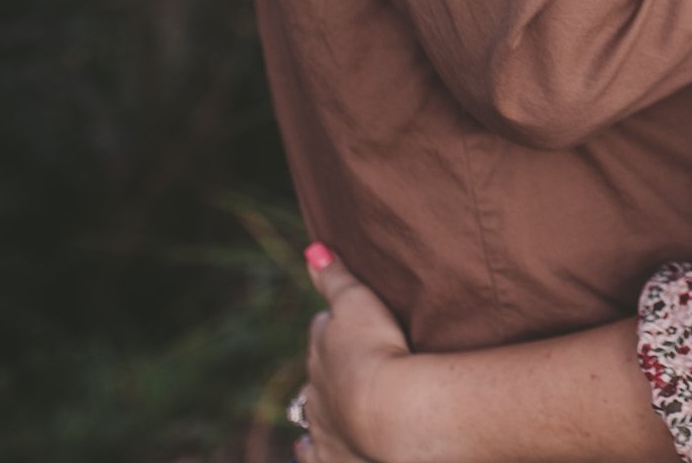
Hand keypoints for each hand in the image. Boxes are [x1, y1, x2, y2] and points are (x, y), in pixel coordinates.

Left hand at [296, 244, 412, 462]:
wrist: (388, 412)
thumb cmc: (377, 350)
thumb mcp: (356, 303)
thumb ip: (334, 277)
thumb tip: (311, 249)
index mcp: (322, 347)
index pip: (322, 329)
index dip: (335, 324)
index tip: (347, 321)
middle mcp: (315, 386)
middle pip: (317, 369)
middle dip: (329, 365)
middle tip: (351, 362)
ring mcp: (321, 423)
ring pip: (311, 410)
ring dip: (320, 405)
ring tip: (330, 402)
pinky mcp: (332, 455)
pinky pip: (311, 450)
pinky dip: (307, 447)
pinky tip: (303, 446)